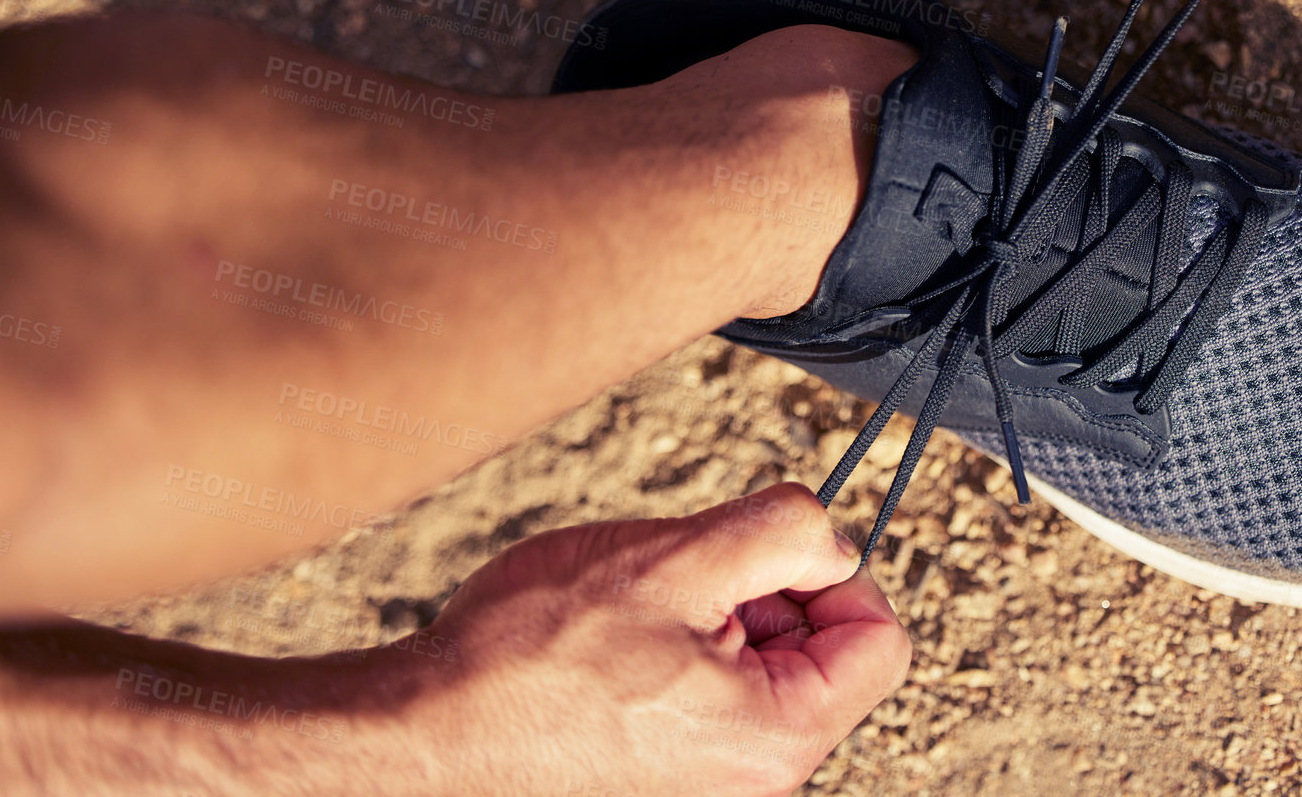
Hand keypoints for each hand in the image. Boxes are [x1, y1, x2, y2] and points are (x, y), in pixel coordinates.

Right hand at [406, 483, 911, 795]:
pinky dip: (681, 639)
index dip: (838, 568)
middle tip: (685, 569)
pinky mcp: (669, 768)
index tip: (773, 543)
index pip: (880, 639)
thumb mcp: (674, 560)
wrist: (421, 732)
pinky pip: (712, 686)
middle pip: (821, 647)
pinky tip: (617, 634)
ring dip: (715, 607)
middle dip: (766, 586)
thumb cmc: (529, 659)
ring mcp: (710, 777)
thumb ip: (781, 531)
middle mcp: (756, 775)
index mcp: (780, 738)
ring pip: (760, 659)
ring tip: (637, 604)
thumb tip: (832, 529)